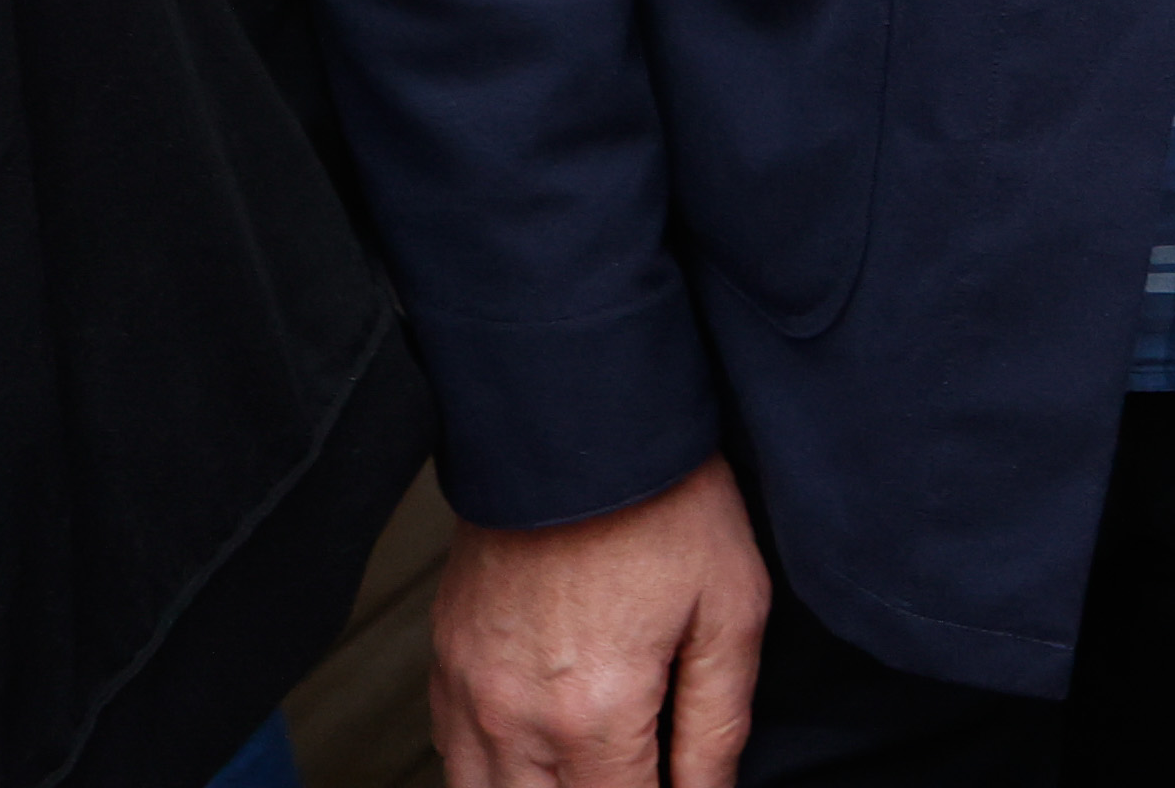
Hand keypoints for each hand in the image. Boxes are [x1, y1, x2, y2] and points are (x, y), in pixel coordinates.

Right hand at [431, 455, 773, 787]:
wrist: (580, 421)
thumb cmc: (664, 504)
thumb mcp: (730, 611)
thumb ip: (718, 724)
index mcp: (595, 713)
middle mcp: (515, 716)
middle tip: (636, 773)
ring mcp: (467, 691)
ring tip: (590, 770)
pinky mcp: (444, 660)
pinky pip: (450, 755)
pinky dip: (488, 772)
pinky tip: (534, 759)